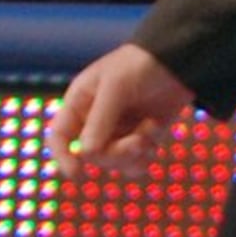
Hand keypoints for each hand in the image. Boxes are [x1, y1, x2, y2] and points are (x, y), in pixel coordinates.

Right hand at [47, 43, 192, 180]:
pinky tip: (156, 130)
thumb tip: (85, 155)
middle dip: (117, 152)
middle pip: (93, 155)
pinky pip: (136, 162)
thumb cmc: (138, 66)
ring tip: (149, 132)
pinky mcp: (139, 138)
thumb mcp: (116, 87)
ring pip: (116, 162)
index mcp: (80, 102)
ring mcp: (118, 131)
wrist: (175, 62)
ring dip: (134, 153)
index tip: (77, 174)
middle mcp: (95, 120)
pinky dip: (148, 153)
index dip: (62, 155)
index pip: (60, 135)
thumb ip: (100, 120)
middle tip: (137, 141)